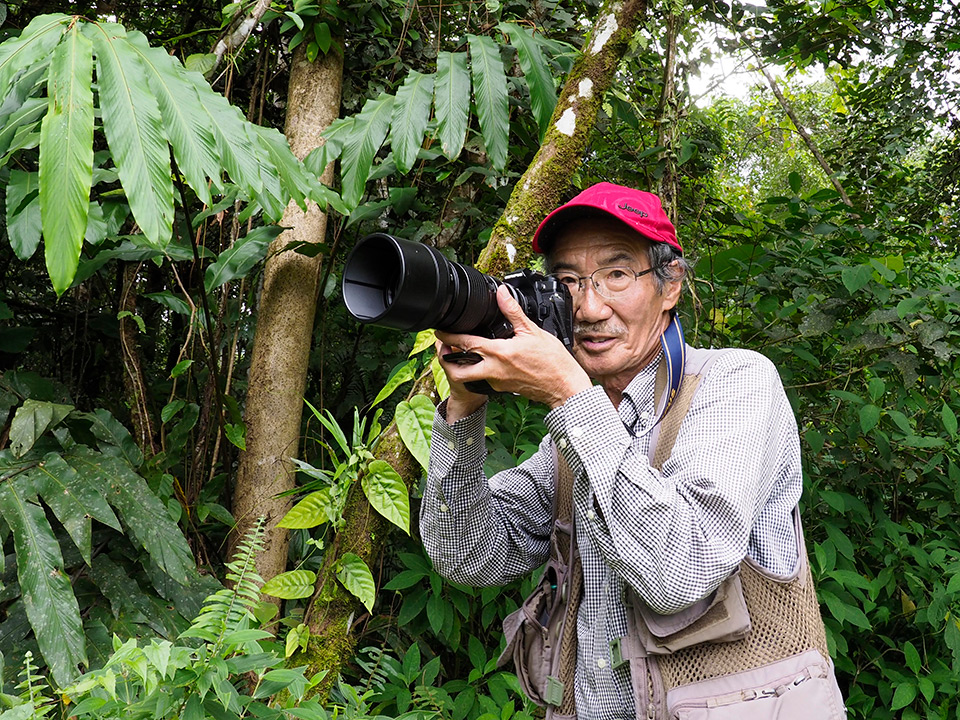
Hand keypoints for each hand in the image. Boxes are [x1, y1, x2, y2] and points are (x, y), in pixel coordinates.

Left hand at [436, 285, 591, 408]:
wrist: (563, 386)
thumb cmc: (552, 361)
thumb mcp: (532, 331)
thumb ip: (512, 311)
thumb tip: (501, 293)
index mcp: (498, 353)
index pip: (465, 344)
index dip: (448, 336)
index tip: (439, 330)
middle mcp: (494, 370)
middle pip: (457, 371)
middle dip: (446, 361)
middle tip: (444, 348)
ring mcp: (497, 382)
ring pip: (470, 377)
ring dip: (461, 367)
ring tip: (461, 353)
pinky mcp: (503, 389)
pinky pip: (484, 380)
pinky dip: (479, 370)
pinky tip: (486, 360)